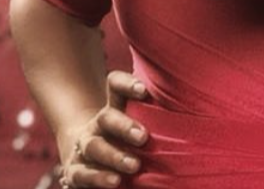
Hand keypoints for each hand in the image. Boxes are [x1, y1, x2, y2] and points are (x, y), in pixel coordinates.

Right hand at [57, 71, 149, 188]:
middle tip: (143, 137)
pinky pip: (82, 174)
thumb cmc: (124, 140)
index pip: (115, 85)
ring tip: (134, 165)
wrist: (86, 160)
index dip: (126, 84)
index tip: (144, 90)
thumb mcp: (137, 123)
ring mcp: (84, 147)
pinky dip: (98, 178)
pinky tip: (115, 182)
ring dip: (114, 156)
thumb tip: (188, 105)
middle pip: (106, 118)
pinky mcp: (75, 171)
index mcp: (113, 107)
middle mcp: (97, 125)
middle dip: (124, 127)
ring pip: (94, 147)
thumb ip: (154, 114)